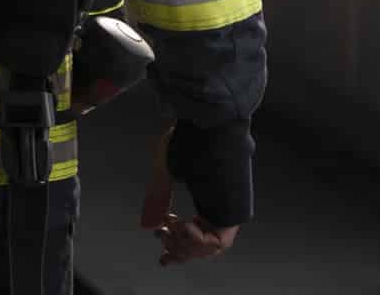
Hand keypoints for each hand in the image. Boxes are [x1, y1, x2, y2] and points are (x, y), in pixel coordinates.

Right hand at [140, 126, 239, 265]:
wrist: (208, 122)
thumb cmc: (189, 139)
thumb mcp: (166, 172)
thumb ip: (158, 200)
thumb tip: (146, 226)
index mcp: (206, 196)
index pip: (195, 235)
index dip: (178, 249)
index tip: (162, 257)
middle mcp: (219, 206)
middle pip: (203, 246)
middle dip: (179, 249)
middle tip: (162, 240)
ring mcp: (228, 208)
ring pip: (211, 247)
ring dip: (187, 247)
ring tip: (171, 231)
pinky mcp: (233, 209)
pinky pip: (219, 240)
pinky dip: (198, 242)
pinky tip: (183, 227)